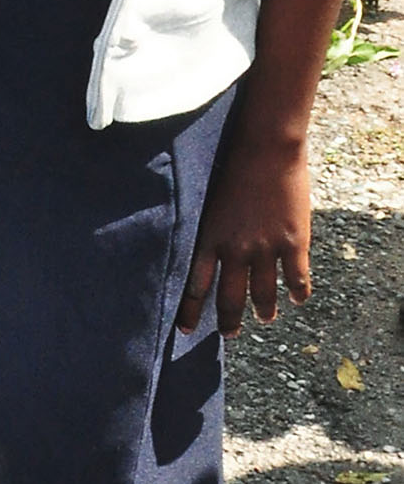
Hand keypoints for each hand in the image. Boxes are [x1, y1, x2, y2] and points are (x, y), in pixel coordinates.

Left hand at [177, 133, 311, 337]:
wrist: (265, 148)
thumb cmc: (231, 166)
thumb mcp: (207, 200)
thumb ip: (207, 228)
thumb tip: (202, 245)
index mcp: (209, 239)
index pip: (193, 286)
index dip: (190, 312)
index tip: (186, 332)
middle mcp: (235, 250)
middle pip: (229, 298)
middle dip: (228, 321)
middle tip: (229, 335)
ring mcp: (266, 248)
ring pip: (263, 293)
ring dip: (263, 309)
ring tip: (264, 318)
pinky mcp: (294, 242)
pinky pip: (296, 278)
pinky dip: (296, 293)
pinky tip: (296, 300)